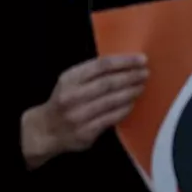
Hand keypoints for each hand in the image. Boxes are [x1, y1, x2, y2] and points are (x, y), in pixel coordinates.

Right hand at [21, 54, 149, 169]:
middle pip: (108, 83)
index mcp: (69, 79)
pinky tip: (132, 103)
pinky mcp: (85, 132)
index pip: (101, 65)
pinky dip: (124, 109)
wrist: (46, 130)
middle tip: (145, 73)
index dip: (124, 61)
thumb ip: (92, 73)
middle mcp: (72, 96)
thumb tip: (126, 64)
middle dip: (130, 77)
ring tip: (142, 86)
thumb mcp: (71, 81)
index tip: (141, 59)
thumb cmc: (66, 101)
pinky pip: (110, 118)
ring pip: (110, 101)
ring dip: (130, 92)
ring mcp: (78, 115)